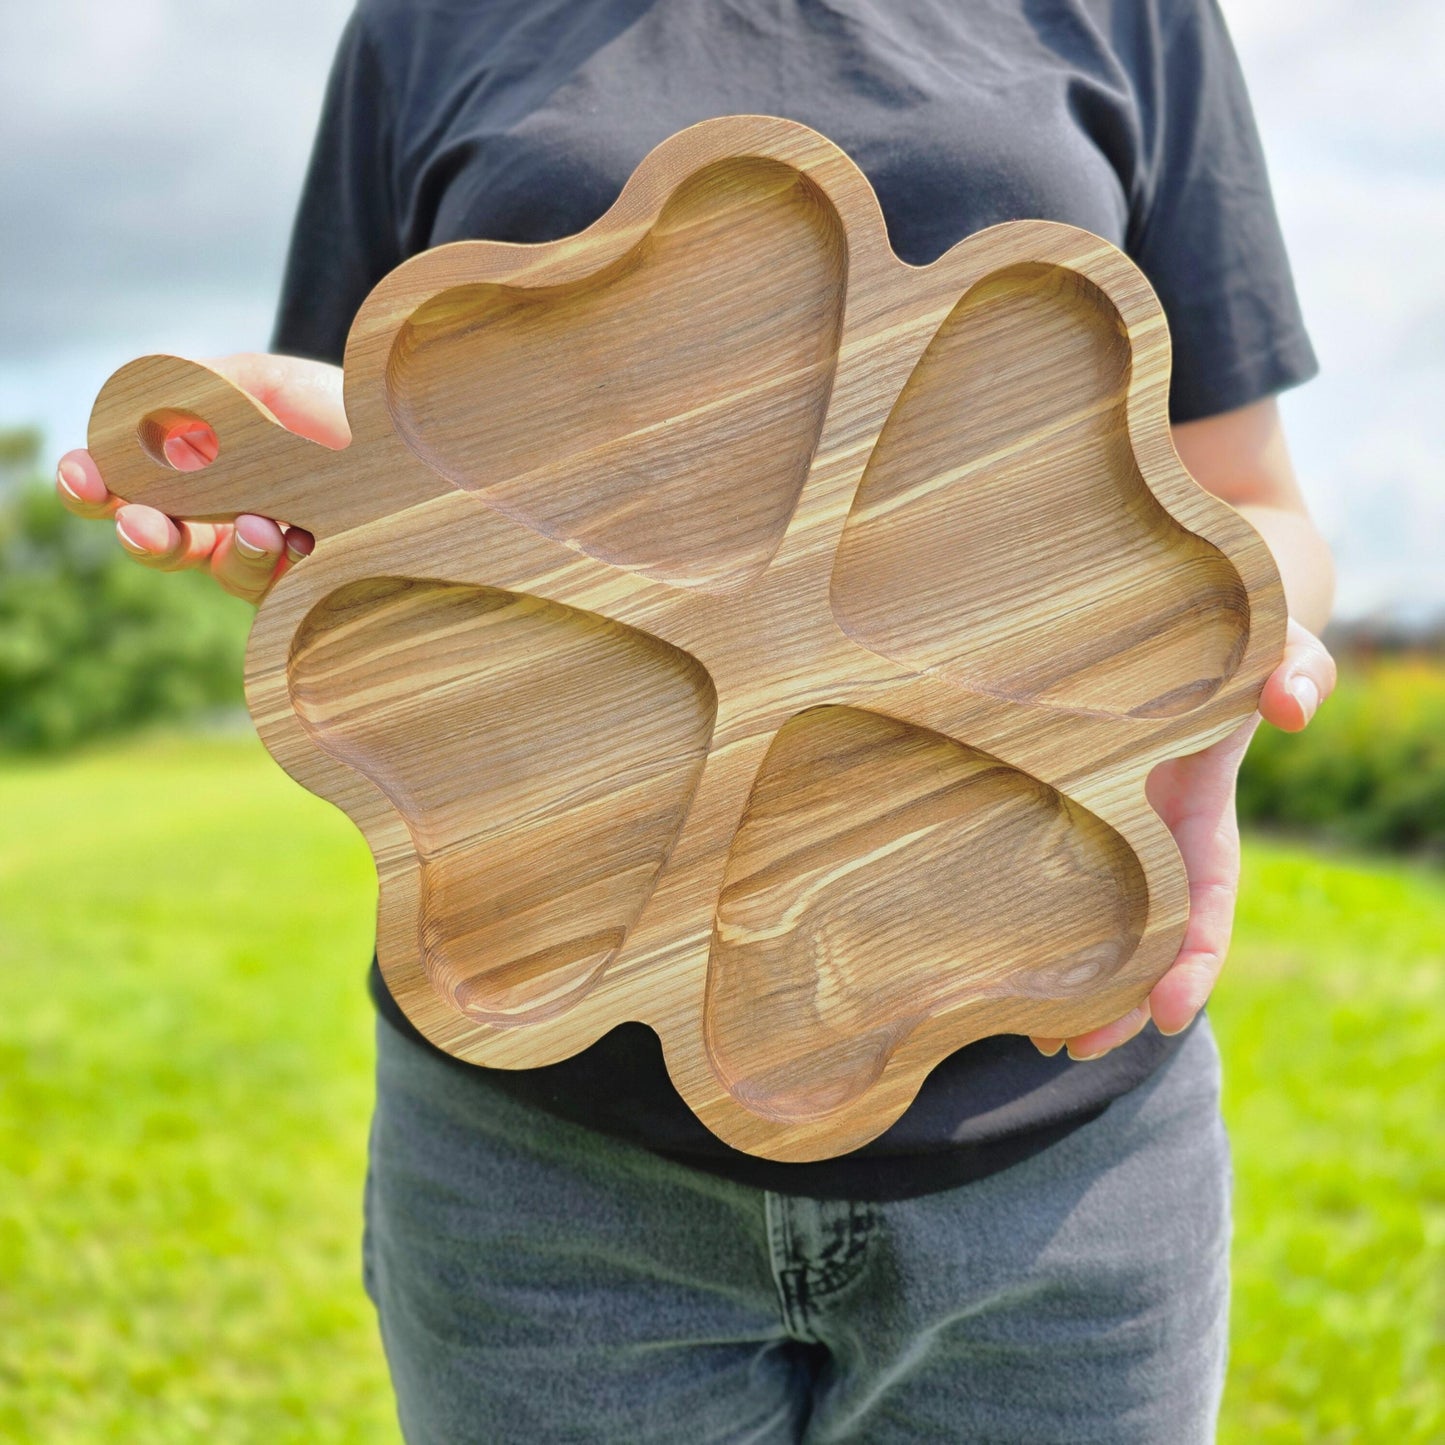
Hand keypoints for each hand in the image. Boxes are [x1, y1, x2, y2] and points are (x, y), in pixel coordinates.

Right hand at [54, 352, 347, 603]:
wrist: (423, 443)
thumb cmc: (345, 410)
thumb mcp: (268, 385)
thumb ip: (201, 395)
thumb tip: (138, 418)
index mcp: (204, 467)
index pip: (131, 483)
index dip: (97, 485)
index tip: (83, 477)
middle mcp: (230, 517)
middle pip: (162, 541)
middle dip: (144, 534)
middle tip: (141, 524)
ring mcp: (273, 558)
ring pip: (222, 569)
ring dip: (230, 549)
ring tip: (259, 524)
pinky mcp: (314, 590)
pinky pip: (279, 594)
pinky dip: (280, 568)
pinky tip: (295, 543)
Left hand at [1032, 619, 1336, 1060]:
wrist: (1165, 627)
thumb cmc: (1226, 639)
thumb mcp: (1270, 644)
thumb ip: (1298, 671)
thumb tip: (1293, 708)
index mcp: (1202, 819)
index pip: (1208, 905)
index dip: (1195, 961)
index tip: (1167, 1013)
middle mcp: (1154, 840)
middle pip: (1145, 939)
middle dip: (1121, 999)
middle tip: (1079, 1049)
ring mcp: (1104, 831)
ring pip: (1095, 923)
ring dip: (1073, 982)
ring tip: (1037, 1037)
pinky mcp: (1054, 810)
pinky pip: (1045, 875)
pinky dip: (1028, 923)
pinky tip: (1000, 968)